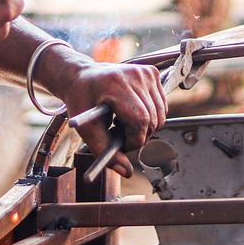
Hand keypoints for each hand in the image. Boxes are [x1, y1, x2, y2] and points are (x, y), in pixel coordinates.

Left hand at [59, 60, 166, 178]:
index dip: (134, 139)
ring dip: (145, 127)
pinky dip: (151, 116)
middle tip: (120, 136)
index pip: (140, 119)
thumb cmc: (82, 101)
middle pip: (152, 119)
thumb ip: (105, 151)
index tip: (122, 145)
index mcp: (116, 84)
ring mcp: (145, 72)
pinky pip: (161, 105)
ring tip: (122, 121)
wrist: (82, 76)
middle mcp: (135, 75)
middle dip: (139, 135)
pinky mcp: (152, 72)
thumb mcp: (87, 129)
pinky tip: (131, 111)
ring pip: (160, 114)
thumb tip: (127, 172)